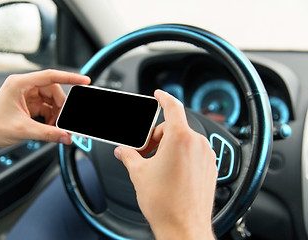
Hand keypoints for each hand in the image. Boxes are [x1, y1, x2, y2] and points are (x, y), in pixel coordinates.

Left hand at [0, 69, 89, 149]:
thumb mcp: (23, 130)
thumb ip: (48, 133)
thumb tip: (66, 136)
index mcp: (20, 84)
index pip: (50, 76)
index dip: (69, 77)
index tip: (83, 80)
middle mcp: (24, 86)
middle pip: (53, 90)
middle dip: (61, 106)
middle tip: (64, 120)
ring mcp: (27, 95)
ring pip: (51, 99)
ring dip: (57, 113)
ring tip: (56, 126)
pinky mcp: (29, 103)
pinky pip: (47, 107)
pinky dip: (51, 117)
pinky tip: (51, 126)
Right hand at [114, 90, 216, 239]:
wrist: (184, 227)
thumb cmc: (166, 203)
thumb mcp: (139, 174)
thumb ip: (129, 156)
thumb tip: (123, 151)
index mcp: (180, 139)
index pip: (173, 107)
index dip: (164, 98)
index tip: (159, 95)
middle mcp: (197, 144)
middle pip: (174, 128)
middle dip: (156, 136)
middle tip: (143, 152)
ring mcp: (206, 156)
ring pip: (184, 140)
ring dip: (168, 147)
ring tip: (156, 165)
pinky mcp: (210, 167)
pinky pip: (193, 152)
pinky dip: (180, 155)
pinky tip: (170, 171)